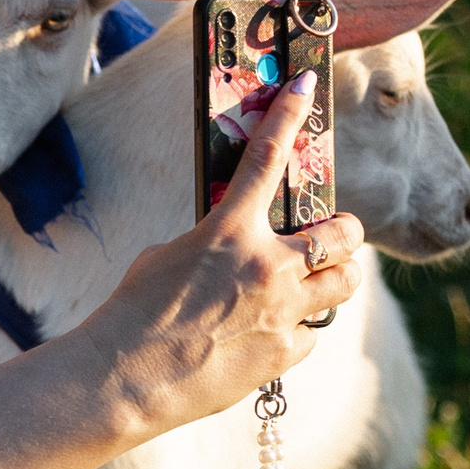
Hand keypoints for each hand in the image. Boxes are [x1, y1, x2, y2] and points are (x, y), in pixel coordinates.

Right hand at [76, 72, 365, 433]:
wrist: (124, 380)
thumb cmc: (132, 315)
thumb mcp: (168, 258)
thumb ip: (214, 244)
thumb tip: (238, 250)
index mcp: (230, 231)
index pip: (267, 157)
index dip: (289, 116)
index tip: (304, 89)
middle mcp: (269, 266)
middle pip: (344, 234)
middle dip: (341, 233)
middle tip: (327, 239)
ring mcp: (283, 312)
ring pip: (345, 284)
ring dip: (334, 279)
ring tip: (312, 286)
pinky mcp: (286, 354)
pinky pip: (311, 334)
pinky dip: (297, 331)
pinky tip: (267, 338)